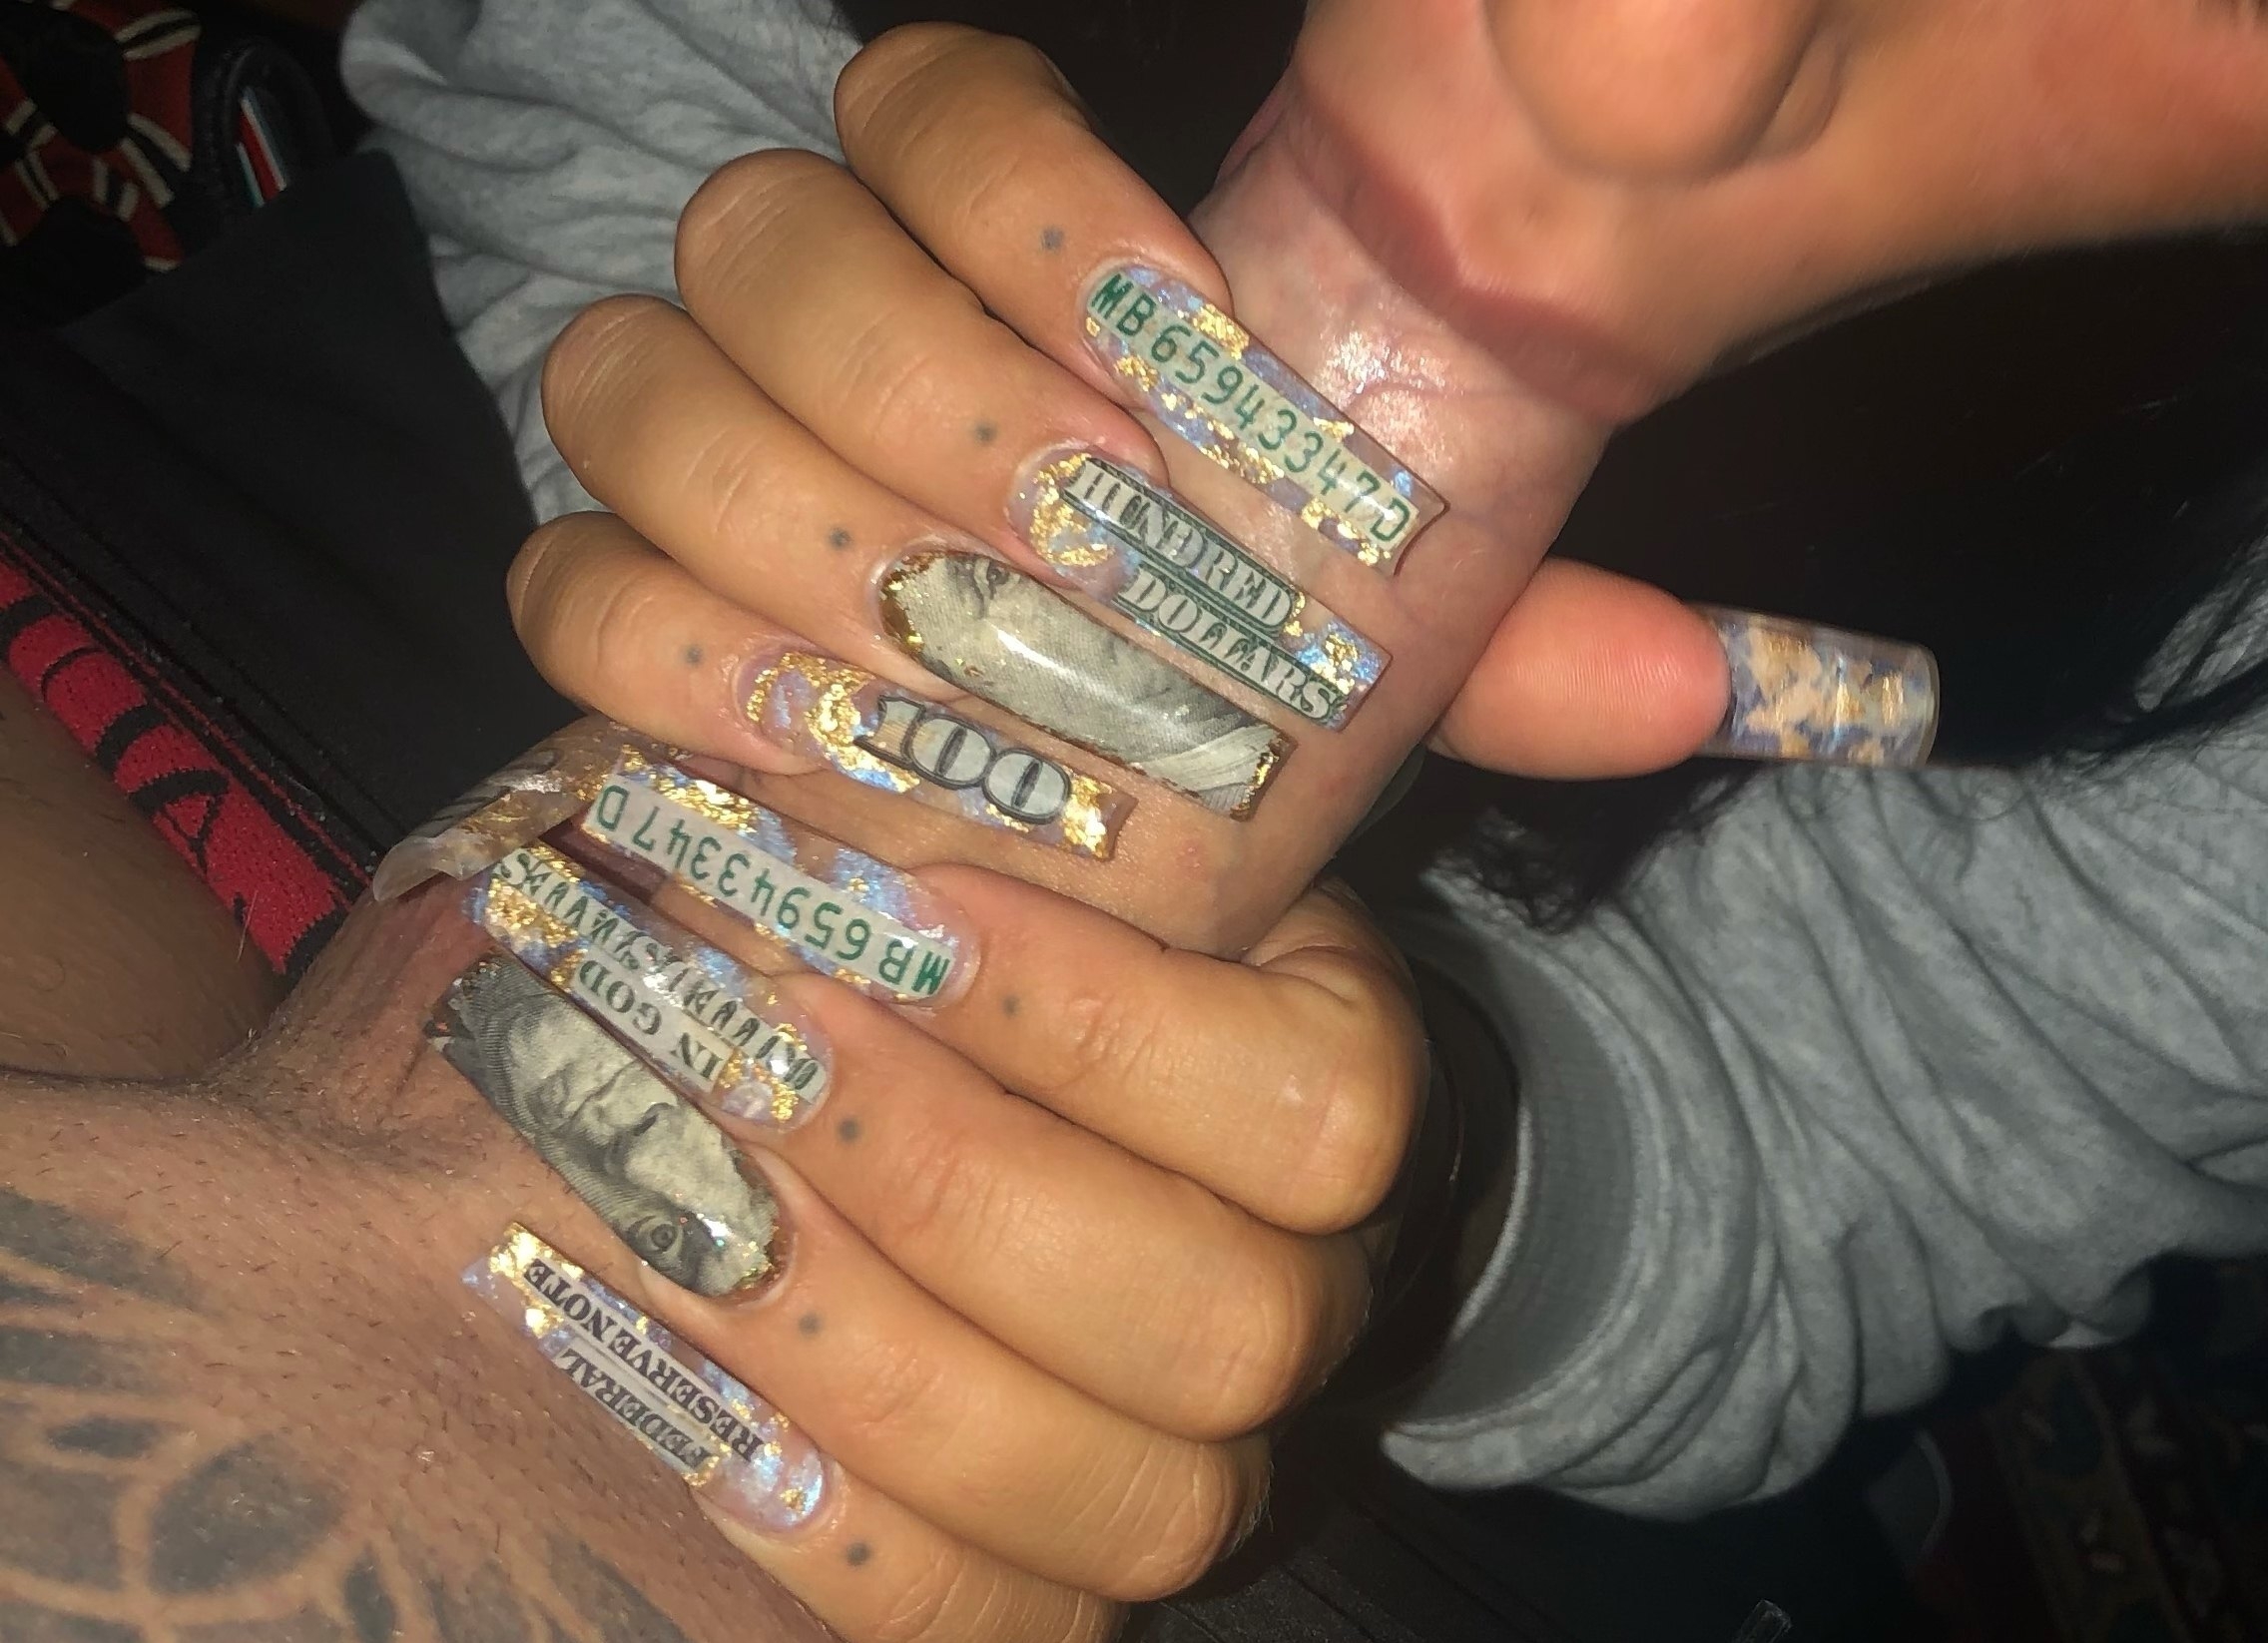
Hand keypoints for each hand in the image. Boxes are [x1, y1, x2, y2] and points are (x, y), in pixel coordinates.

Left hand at [400, 778, 1425, 1642]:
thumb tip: (1302, 692)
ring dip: (873, 1355)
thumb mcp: (1020, 795)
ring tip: (671, 1207)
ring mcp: (1193, 1469)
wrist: (844, 1061)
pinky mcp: (1066, 1593)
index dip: (1096, 1032)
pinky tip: (683, 1408)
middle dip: (956, 1185)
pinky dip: (840, 1543)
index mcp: (1334, 1097)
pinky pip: (1005, 1633)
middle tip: (740, 1051)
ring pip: (1131, 1507)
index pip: (1315, 1122)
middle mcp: (1294, 1302)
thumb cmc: (927, 900)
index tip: (887, 911)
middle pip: (1222, 1328)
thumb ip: (1109, 751)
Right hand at [508, 28, 1727, 960]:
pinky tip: (833, 745)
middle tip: (1078, 530)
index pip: (925, 101)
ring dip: (802, 518)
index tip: (1169, 348)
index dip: (1025, 194)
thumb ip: (1501, 633)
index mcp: (1005, 287)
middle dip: (919, 382)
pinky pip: (568, 590)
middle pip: (760, 232)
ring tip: (967, 656)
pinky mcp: (622, 634)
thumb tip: (1712, 685)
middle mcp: (824, 345)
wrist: (1046, 885)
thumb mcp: (1371, 676)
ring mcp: (698, 486)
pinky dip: (682, 660)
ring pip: (629, 381)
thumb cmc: (1213, 740)